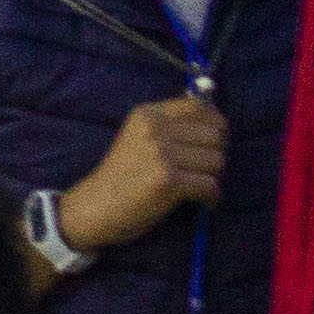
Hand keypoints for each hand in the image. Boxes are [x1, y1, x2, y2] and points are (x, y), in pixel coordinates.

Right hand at [52, 94, 227, 259]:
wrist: (95, 206)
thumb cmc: (121, 175)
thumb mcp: (139, 137)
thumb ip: (169, 126)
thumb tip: (217, 127)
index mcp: (148, 114)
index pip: (198, 107)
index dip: (217, 123)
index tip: (218, 140)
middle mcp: (155, 128)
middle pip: (214, 135)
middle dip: (218, 154)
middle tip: (208, 171)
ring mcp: (161, 154)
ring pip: (217, 161)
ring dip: (215, 178)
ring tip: (202, 187)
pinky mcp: (168, 181)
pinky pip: (210, 186)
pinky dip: (212, 197)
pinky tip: (204, 203)